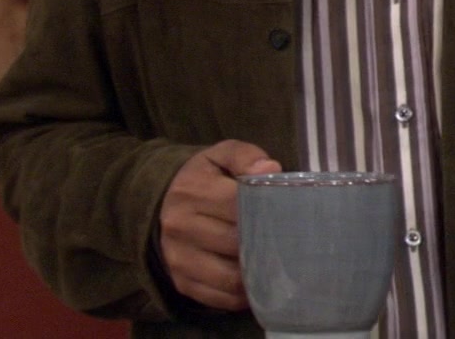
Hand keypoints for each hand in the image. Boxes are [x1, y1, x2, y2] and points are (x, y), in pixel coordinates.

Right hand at [157, 140, 281, 310]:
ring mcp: (178, 258)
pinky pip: (221, 299)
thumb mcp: (222, 156)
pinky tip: (259, 281)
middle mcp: (180, 226)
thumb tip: (270, 169)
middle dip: (267, 245)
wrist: (163, 204)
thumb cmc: (205, 178)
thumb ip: (246, 156)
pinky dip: (245, 295)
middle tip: (292, 243)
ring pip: (232, 278)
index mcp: (192, 190)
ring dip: (258, 275)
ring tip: (278, 265)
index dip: (267, 212)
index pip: (238, 206)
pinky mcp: (181, 283)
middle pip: (237, 244)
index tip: (289, 214)